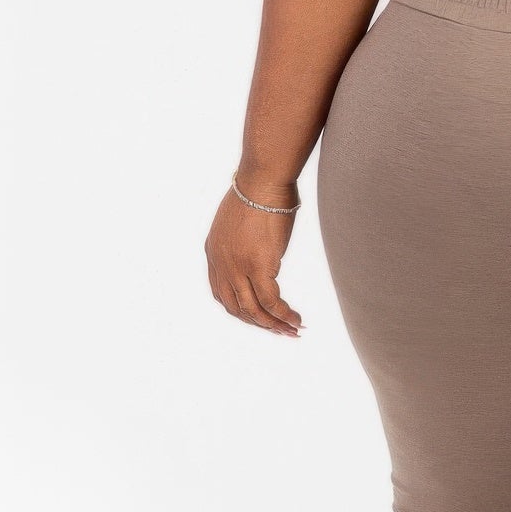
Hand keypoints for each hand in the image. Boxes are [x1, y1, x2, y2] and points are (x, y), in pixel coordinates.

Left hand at [205, 183, 303, 336]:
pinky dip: (283, 315)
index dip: (241, 310)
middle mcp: (221, 264)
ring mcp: (237, 267)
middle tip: (279, 331)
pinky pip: (271, 301)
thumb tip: (262, 245)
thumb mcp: (241, 218)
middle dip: (259, 324)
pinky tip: (296, 320)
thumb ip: (244, 238)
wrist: (263, 179)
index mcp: (213, 252)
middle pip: (236, 307)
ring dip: (273, 325)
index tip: (260, 317)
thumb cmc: (259, 188)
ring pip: (253, 310)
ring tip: (293, 331)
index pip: (221, 293)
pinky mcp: (258, 267)